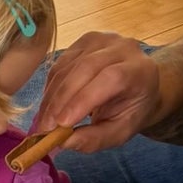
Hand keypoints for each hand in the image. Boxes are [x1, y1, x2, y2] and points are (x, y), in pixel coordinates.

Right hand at [36, 32, 165, 152]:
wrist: (138, 86)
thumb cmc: (130, 110)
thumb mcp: (120, 132)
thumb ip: (96, 139)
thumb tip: (65, 141)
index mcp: (138, 69)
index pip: (109, 78)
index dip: (83, 99)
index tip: (61, 124)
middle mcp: (122, 47)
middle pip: (84, 69)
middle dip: (60, 101)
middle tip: (45, 128)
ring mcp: (101, 41)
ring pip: (67, 68)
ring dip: (50, 98)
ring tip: (44, 122)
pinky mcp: (82, 42)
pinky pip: (59, 66)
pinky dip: (50, 89)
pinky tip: (49, 106)